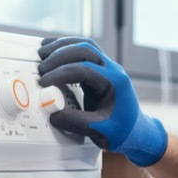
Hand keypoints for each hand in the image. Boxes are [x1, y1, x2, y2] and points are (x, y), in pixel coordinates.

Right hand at [37, 37, 167, 166]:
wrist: (136, 132)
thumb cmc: (122, 132)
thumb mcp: (100, 131)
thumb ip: (75, 122)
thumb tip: (52, 113)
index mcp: (115, 82)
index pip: (85, 69)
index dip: (61, 73)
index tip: (45, 82)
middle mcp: (113, 70)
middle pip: (85, 49)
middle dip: (60, 55)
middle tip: (41, 66)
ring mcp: (107, 68)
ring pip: (84, 45)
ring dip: (62, 46)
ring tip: (42, 52)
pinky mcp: (100, 71)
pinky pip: (83, 53)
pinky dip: (66, 49)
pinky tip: (52, 51)